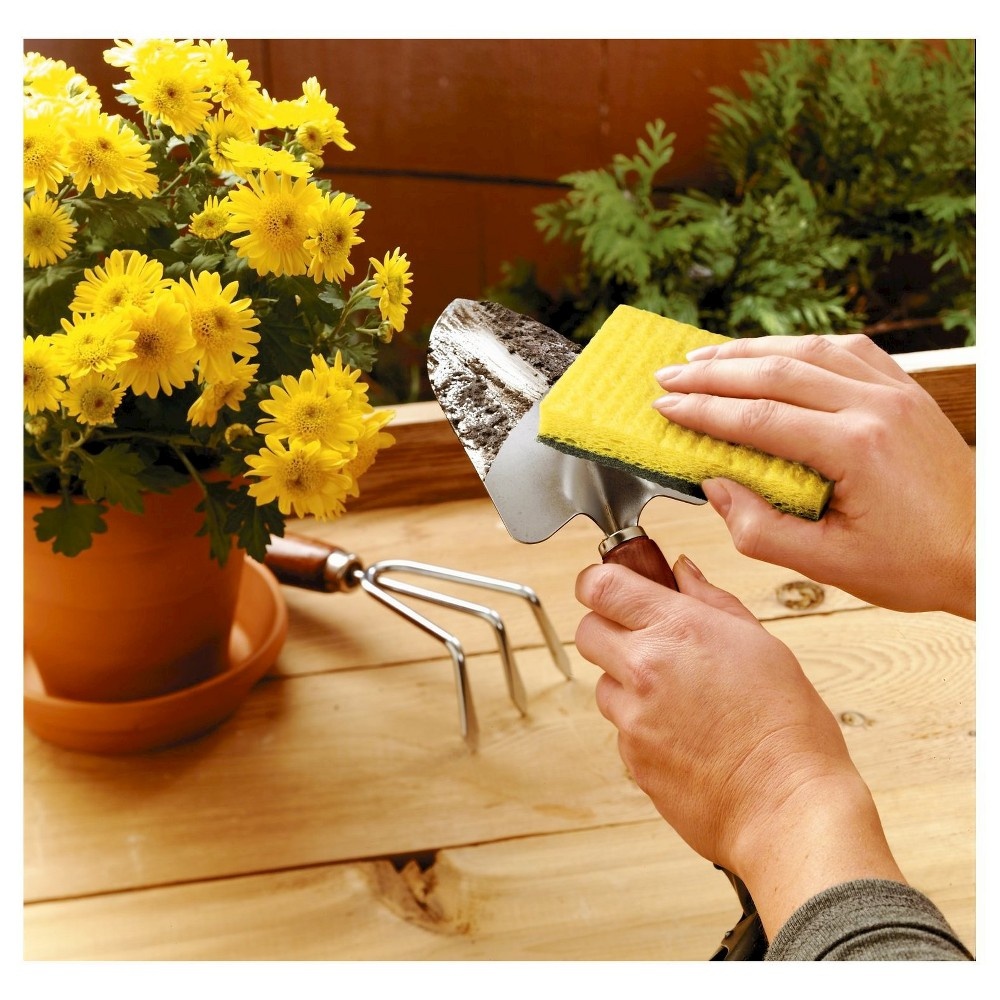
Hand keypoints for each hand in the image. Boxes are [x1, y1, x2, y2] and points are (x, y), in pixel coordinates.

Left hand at [575, 555, 904, 936]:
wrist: (788, 809)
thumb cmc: (787, 728)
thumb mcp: (760, 644)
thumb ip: (710, 600)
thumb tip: (681, 571)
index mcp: (677, 629)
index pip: (600, 585)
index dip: (600, 582)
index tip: (613, 588)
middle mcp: (644, 667)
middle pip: (586, 630)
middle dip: (608, 629)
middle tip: (645, 640)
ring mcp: (632, 716)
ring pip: (603, 683)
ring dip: (627, 683)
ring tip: (680, 699)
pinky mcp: (631, 758)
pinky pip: (621, 728)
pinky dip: (641, 727)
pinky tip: (685, 735)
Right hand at [652, 334, 974, 618]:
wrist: (984, 553)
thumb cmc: (917, 564)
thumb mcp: (830, 564)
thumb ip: (760, 528)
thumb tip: (715, 487)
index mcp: (855, 448)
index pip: (758, 417)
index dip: (703, 410)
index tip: (664, 406)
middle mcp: (875, 406)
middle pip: (776, 371)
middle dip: (713, 371)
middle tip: (668, 373)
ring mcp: (895, 392)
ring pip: (809, 350)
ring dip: (751, 349)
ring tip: (706, 356)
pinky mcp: (906, 391)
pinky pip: (848, 350)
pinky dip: (802, 346)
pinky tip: (776, 352)